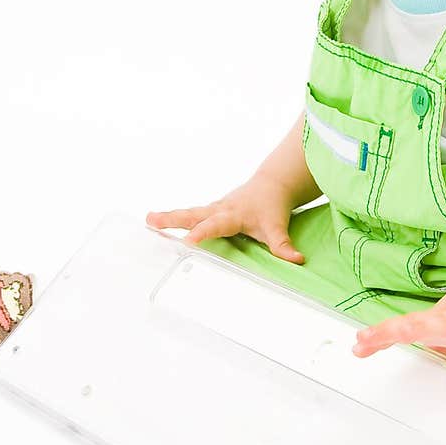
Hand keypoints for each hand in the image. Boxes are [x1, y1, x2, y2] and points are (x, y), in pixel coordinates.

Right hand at [146, 172, 304, 263]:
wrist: (273, 184)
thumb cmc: (272, 206)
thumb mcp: (278, 227)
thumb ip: (284, 245)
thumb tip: (297, 260)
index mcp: (233, 215)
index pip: (216, 225)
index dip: (202, 233)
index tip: (188, 241)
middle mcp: (220, 210)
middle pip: (194, 214)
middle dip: (173, 219)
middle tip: (152, 221)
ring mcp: (214, 209)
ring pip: (189, 212)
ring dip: (168, 217)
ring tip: (148, 220)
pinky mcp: (212, 210)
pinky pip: (192, 215)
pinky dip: (175, 218)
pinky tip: (159, 223)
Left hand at [351, 271, 445, 360]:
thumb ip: (431, 340)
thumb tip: (414, 350)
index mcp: (438, 321)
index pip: (403, 329)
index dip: (380, 336)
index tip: (358, 345)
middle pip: (417, 325)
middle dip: (392, 330)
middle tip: (368, 338)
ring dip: (428, 328)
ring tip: (408, 332)